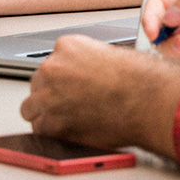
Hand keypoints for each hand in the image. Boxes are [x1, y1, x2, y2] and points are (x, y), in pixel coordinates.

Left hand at [20, 35, 179, 157]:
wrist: (147, 102)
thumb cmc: (141, 80)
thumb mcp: (113, 55)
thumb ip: (90, 64)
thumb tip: (87, 77)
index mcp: (67, 47)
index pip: (52, 63)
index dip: (64, 79)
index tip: (72, 87)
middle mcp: (52, 68)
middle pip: (38, 84)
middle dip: (52, 94)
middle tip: (72, 104)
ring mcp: (47, 96)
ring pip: (31, 107)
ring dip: (46, 113)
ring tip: (69, 120)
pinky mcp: (50, 123)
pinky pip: (40, 130)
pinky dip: (53, 133)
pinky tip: (71, 131)